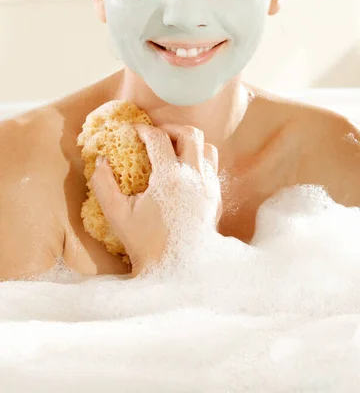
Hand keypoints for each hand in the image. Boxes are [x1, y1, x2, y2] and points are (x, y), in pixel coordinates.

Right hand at [89, 123, 222, 275]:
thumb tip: (100, 160)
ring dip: (190, 144)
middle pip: (190, 134)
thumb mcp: (117, 215)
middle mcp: (195, 176)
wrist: (177, 271)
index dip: (143, 130)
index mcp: (170, 177)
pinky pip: (213, 167)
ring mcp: (209, 186)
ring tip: (172, 151)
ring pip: (208, 147)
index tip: (133, 131)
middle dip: (170, 129)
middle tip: (155, 136)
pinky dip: (199, 161)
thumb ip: (104, 184)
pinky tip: (184, 173)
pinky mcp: (217, 198)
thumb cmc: (145, 243)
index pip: (158, 138)